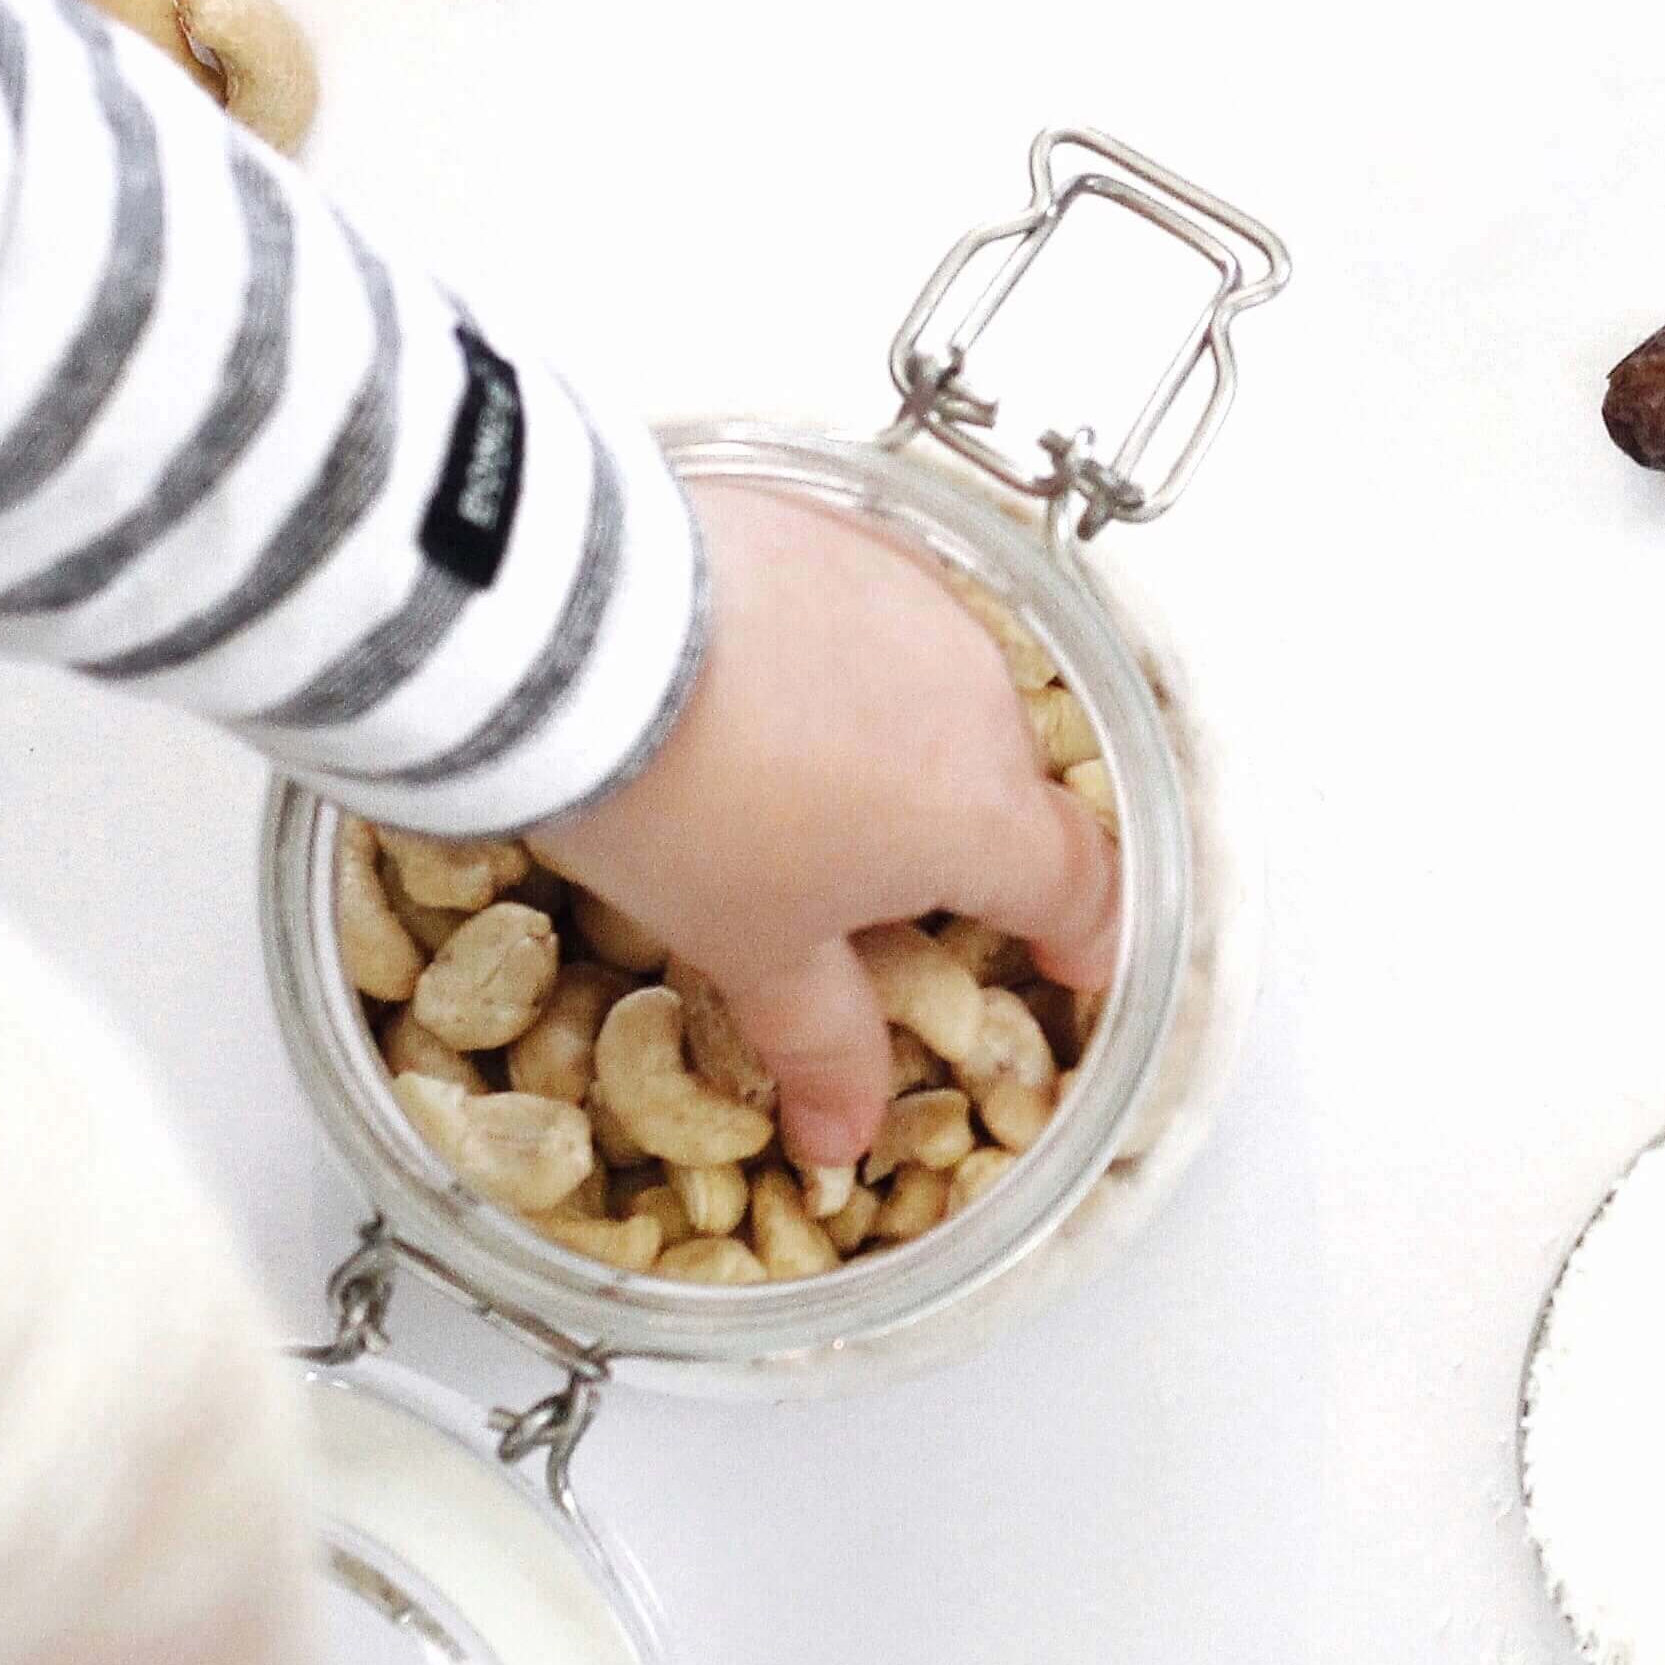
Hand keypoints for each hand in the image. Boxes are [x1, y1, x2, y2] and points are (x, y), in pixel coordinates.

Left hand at [532, 487, 1115, 1170]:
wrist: (580, 634)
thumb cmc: (686, 808)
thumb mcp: (749, 947)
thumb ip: (820, 1042)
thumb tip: (843, 1137)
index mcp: (980, 812)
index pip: (1078, 881)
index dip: (1084, 931)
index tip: (1068, 960)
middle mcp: (976, 693)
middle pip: (997, 782)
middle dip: (952, 833)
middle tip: (867, 878)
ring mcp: (911, 596)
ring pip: (933, 687)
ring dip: (891, 736)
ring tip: (783, 773)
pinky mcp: (838, 527)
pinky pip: (867, 608)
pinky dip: (833, 652)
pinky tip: (751, 677)